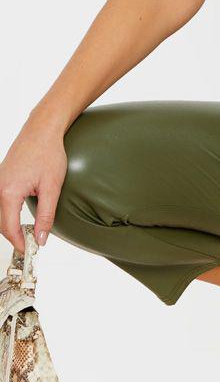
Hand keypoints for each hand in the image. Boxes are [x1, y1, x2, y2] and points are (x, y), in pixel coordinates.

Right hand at [0, 118, 67, 252]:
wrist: (42, 130)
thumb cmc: (48, 153)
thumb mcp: (52, 187)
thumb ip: (46, 216)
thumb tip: (41, 238)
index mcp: (8, 192)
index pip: (8, 227)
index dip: (18, 242)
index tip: (28, 251)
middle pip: (1, 222)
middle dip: (13, 236)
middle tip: (29, 245)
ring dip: (10, 225)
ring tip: (26, 234)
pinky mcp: (1, 177)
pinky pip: (0, 201)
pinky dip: (7, 213)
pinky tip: (19, 218)